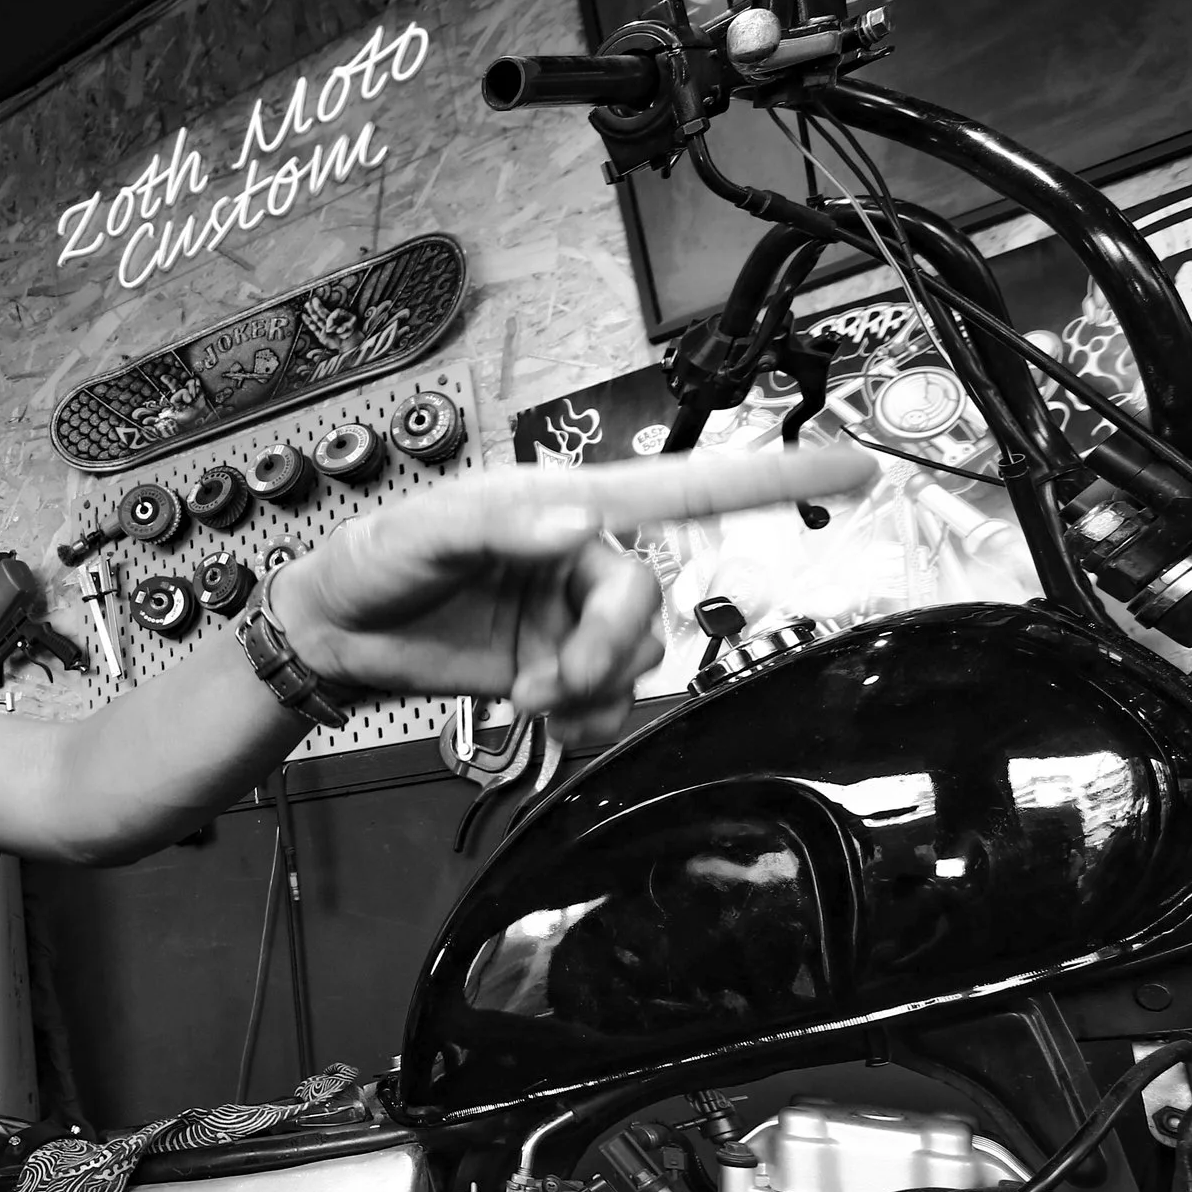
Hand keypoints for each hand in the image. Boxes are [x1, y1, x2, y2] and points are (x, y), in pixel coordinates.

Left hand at [277, 444, 875, 740]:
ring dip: (591, 690)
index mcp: (566, 502)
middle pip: (649, 605)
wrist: (336, 631)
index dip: (770, 479)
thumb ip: (500, 524)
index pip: (682, 486)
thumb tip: (576, 524)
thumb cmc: (374, 556)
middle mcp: (582, 554)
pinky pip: (609, 702)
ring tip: (527, 697)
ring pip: (635, 659)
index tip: (854, 470)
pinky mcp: (556, 669)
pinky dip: (585, 721)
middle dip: (607, 651)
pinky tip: (542, 721)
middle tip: (549, 682)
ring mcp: (572, 616)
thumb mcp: (425, 530)